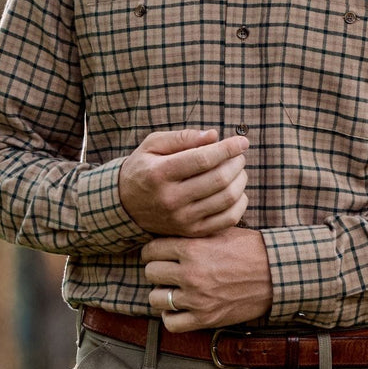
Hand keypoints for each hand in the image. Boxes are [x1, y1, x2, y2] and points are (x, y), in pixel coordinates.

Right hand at [119, 128, 248, 237]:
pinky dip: (240, 203)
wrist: (125, 205)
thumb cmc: (143, 168)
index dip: (228, 148)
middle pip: (219, 179)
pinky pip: (227, 220)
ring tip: (238, 170)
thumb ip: (182, 137)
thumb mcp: (152, 145)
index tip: (242, 141)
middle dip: (237, 163)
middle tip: (238, 155)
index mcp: (159, 173)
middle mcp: (170, 199)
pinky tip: (237, 191)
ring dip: (241, 180)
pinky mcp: (191, 232)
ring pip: (227, 199)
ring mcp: (182, 219)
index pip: (203, 159)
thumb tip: (214, 136)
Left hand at [142, 227, 272, 331]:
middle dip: (157, 270)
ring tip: (172, 289)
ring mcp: (197, 298)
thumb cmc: (250, 248)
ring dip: (162, 293)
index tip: (157, 253)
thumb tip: (169, 230)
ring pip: (155, 298)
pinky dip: (171, 316)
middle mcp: (190, 273)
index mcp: (192, 247)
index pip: (151, 249)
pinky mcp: (206, 318)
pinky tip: (179, 308)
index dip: (153, 250)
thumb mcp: (220, 230)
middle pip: (151, 272)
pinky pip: (171, 323)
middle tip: (166, 270)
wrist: (276, 273)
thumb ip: (193, 232)